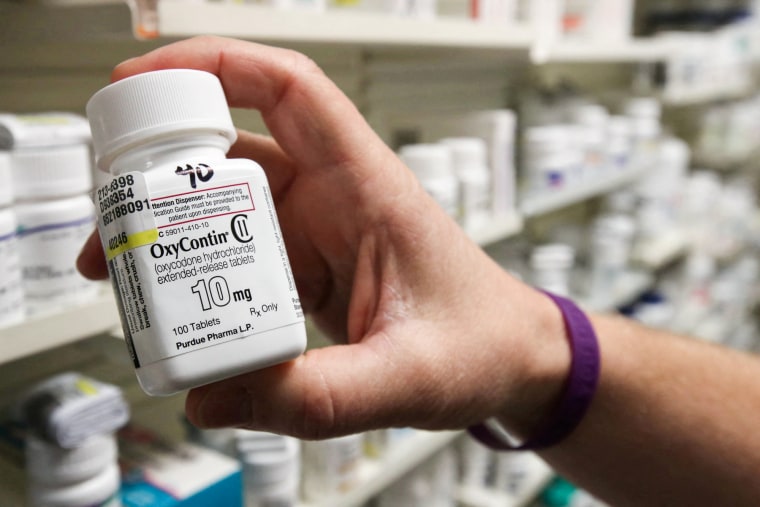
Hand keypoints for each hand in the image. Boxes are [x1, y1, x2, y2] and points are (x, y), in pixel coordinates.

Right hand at [77, 36, 567, 438]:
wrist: (509, 360)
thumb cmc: (481, 345)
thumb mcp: (407, 377)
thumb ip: (318, 394)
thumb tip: (216, 394)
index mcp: (368, 188)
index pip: (291, 90)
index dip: (215, 65)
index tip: (143, 80)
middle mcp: (336, 196)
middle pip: (234, 145)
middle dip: (162, 165)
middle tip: (110, 211)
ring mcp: (318, 229)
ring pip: (226, 197)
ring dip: (169, 220)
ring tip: (117, 263)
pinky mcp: (308, 263)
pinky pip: (238, 244)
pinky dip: (195, 260)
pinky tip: (169, 294)